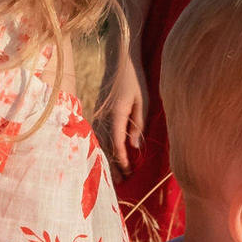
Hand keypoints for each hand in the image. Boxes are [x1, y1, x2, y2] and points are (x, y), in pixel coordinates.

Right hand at [95, 46, 147, 172]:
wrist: (119, 59)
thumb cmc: (135, 79)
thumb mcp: (143, 102)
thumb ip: (138, 125)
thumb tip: (134, 147)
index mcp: (116, 115)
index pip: (116, 144)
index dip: (122, 160)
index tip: (129, 172)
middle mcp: (103, 117)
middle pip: (105, 147)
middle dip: (113, 165)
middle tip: (121, 181)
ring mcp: (98, 114)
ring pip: (99, 142)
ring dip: (107, 159)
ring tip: (115, 173)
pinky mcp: (98, 111)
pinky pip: (98, 134)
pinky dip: (103, 147)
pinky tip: (107, 155)